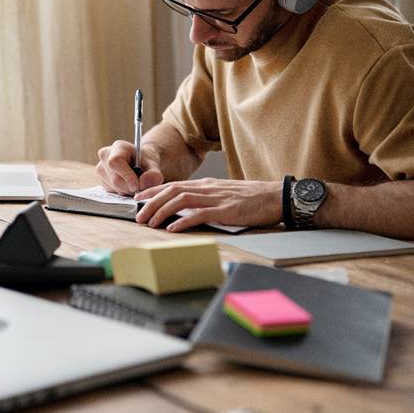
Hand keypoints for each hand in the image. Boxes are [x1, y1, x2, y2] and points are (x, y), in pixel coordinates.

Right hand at [96, 140, 162, 194]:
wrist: (142, 164)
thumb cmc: (147, 162)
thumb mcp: (154, 166)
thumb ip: (153, 174)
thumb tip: (143, 183)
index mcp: (118, 147)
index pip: (115, 162)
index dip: (126, 176)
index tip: (137, 186)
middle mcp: (105, 156)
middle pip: (114, 179)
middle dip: (129, 188)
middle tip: (141, 188)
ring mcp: (101, 168)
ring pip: (113, 187)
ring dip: (126, 191)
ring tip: (136, 184)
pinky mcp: (102, 179)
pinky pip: (111, 192)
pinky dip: (122, 192)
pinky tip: (128, 185)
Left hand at [134, 178, 281, 231]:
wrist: (276, 196)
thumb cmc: (252, 199)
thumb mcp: (224, 194)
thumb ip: (206, 198)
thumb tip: (187, 209)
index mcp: (206, 185)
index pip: (173, 185)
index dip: (153, 191)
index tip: (138, 199)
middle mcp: (208, 188)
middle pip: (172, 191)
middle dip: (151, 203)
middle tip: (138, 215)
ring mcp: (217, 198)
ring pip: (181, 201)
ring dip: (162, 211)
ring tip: (150, 222)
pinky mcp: (226, 210)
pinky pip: (200, 214)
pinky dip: (183, 220)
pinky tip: (173, 228)